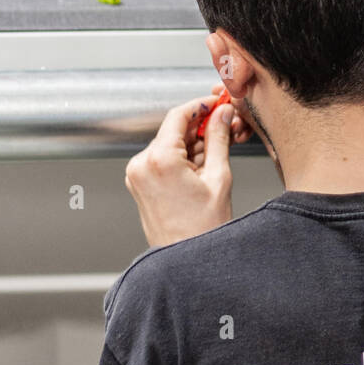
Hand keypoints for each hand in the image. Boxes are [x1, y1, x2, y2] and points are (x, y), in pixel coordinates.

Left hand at [125, 89, 243, 247]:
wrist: (185, 262)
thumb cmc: (201, 230)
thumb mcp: (218, 177)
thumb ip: (219, 139)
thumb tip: (221, 115)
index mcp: (159, 160)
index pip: (178, 115)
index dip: (201, 105)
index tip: (216, 103)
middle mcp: (142, 165)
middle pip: (173, 129)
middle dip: (200, 126)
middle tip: (226, 126)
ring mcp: (137, 175)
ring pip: (169, 143)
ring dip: (193, 142)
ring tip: (219, 151)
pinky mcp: (139, 184)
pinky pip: (162, 159)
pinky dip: (182, 156)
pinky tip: (203, 164)